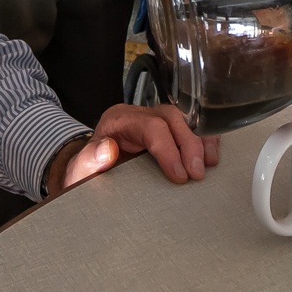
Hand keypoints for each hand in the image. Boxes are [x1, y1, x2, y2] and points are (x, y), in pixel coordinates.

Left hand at [44, 104, 221, 196]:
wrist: (88, 174)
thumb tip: (107, 150)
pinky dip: (203, 141)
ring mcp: (156, 122)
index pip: (150, 125)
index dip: (168, 148)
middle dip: (190, 144)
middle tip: (197, 173)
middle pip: (172, 118)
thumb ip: (89, 160)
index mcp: (119, 120)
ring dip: (202, 141)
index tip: (179, 175)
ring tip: (210, 165)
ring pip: (185, 119)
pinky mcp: (168, 133)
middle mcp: (140, 116)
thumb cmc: (86, 172)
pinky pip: (190, 129)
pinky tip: (211, 158)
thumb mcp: (80, 170)